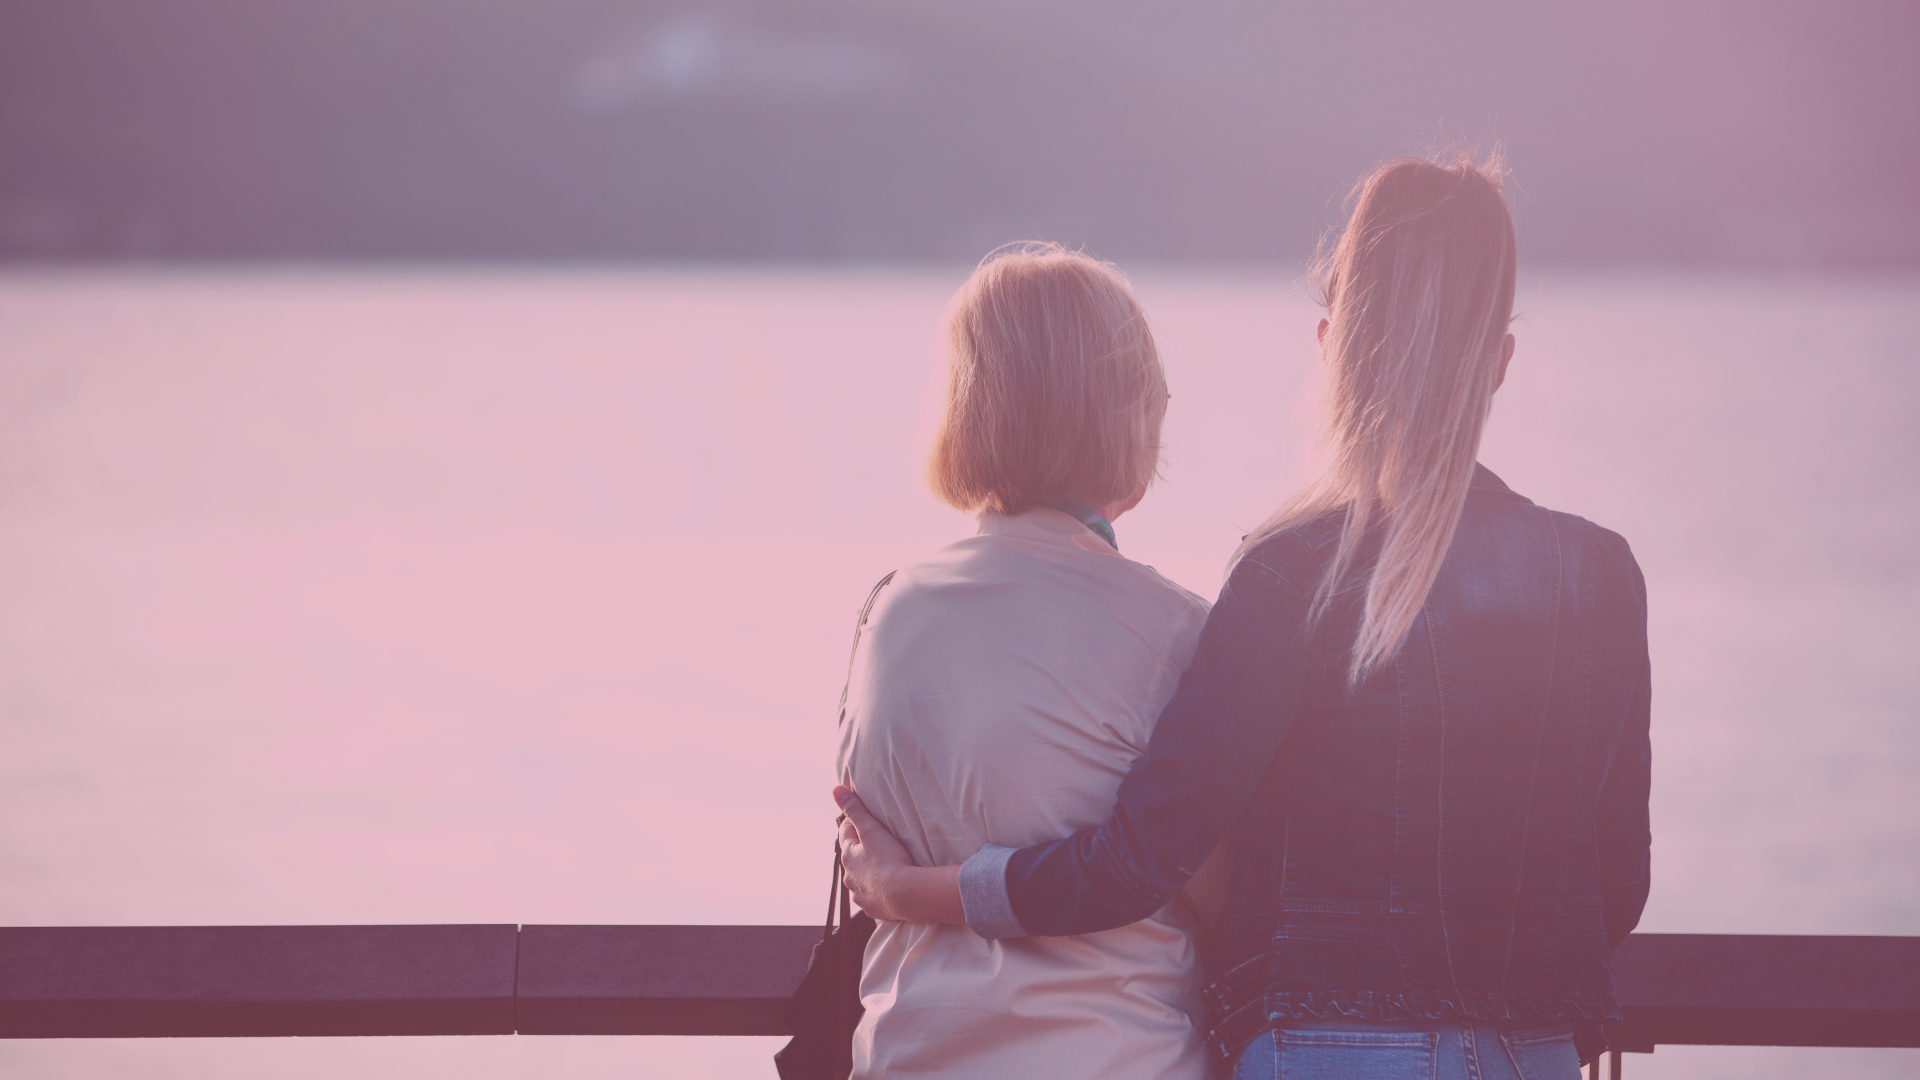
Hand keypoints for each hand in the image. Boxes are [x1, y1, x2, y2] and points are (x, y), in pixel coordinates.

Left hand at [833, 785, 916, 919]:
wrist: (905, 895)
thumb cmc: (889, 860)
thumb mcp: (871, 829)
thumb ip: (854, 809)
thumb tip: (835, 790)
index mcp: (848, 856)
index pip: (846, 833)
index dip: (854, 823)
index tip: (864, 819)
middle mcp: (850, 877)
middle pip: (853, 858)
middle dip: (863, 850)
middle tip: (879, 843)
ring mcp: (861, 895)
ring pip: (862, 879)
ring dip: (870, 873)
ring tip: (886, 868)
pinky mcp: (874, 909)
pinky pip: (873, 897)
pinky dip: (879, 892)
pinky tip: (889, 889)